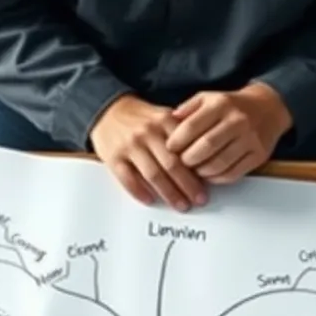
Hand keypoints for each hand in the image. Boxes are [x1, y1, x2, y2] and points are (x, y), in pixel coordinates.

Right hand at [91, 94, 207, 210]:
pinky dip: (140, 192)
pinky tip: (151, 201)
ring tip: (181, 205)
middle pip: (171, 165)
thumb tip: (203, 157)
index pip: (185, 149)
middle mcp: (147, 133)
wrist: (107, 110)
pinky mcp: (113, 158)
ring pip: (152, 174)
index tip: (207, 185)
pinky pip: (128, 179)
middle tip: (198, 200)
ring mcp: (129, 146)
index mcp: (163, 121)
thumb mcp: (162, 116)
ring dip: (169, 193)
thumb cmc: (140, 119)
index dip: (198, 170)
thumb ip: (180, 132)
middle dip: (187, 186)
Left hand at [166, 83, 292, 184]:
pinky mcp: (258, 155)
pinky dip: (216, 179)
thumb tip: (169, 122)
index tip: (169, 148)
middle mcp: (237, 121)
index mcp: (221, 104)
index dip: (176, 141)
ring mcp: (250, 139)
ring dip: (201, 172)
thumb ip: (188, 109)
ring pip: (218, 164)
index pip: (191, 126)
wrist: (268, 108)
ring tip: (194, 169)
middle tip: (180, 163)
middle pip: (205, 147)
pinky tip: (209, 175)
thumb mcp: (208, 98)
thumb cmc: (232, 106)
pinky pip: (232, 174)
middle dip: (187, 159)